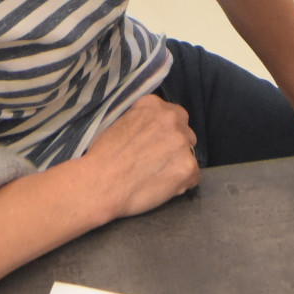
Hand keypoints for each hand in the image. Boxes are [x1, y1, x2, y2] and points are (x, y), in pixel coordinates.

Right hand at [76, 95, 200, 220]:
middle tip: (157, 162)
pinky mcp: (188, 167)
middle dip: (175, 147)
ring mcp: (182, 142)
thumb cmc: (102, 156)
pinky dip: (181, 184)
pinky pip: (193, 177)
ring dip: (178, 165)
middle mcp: (171, 119)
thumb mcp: (119, 123)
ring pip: (190, 155)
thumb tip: (151, 130)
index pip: (174, 115)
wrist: (100, 183)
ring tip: (157, 177)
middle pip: (185, 133)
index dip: (166, 133)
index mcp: (153, 105)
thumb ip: (141, 121)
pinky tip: (162, 188)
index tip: (156, 145)